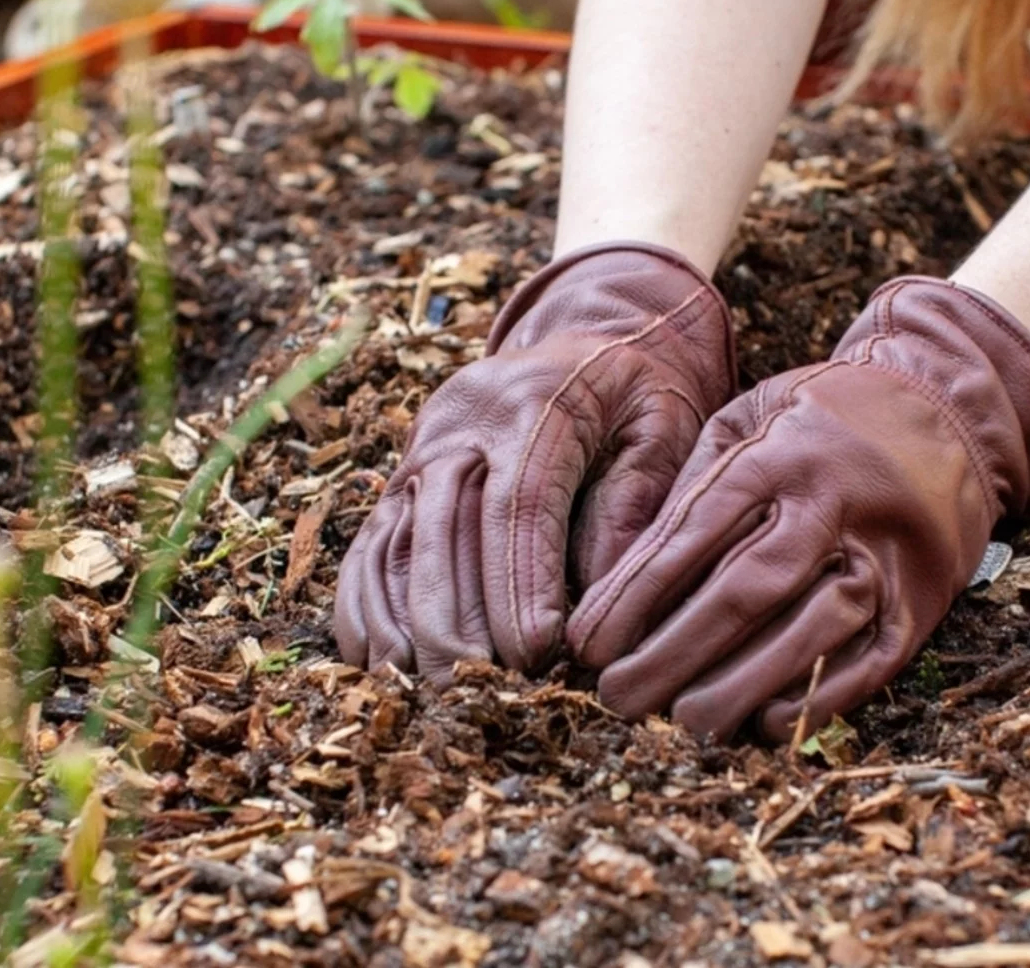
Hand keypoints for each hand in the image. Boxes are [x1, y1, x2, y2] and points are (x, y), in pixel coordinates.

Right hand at [334, 243, 735, 682]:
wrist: (587, 337)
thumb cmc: (637, 394)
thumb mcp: (665, 423)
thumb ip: (640, 498)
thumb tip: (604, 594)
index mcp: (537, 402)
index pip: (520, 499)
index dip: (520, 579)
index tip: (535, 652)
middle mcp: (463, 421)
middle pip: (444, 525)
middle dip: (455, 616)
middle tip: (475, 690)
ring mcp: (421, 448)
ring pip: (396, 539)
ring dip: (404, 621)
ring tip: (423, 691)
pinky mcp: (400, 475)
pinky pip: (369, 543)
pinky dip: (364, 605)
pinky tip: (378, 662)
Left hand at [566, 278, 1029, 741]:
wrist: (949, 410)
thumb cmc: (817, 422)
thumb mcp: (746, 420)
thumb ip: (690, 489)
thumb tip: (618, 579)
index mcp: (780, 454)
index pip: (696, 531)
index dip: (637, 594)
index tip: (587, 644)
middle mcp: (836, 504)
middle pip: (749, 588)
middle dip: (675, 650)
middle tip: (616, 698)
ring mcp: (887, 555)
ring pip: (812, 628)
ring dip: (743, 683)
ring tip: (683, 724)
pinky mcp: (923, 598)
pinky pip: (873, 659)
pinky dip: (822, 697)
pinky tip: (767, 724)